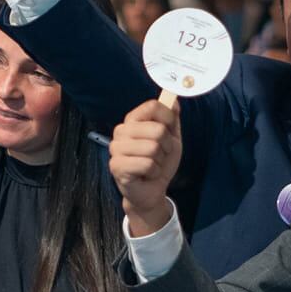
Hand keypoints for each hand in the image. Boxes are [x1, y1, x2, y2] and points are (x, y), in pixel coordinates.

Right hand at [107, 99, 180, 234]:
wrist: (151, 191)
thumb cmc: (159, 162)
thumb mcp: (171, 138)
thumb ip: (172, 119)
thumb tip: (174, 100)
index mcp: (132, 121)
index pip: (153, 106)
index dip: (168, 118)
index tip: (169, 132)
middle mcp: (121, 131)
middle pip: (157, 129)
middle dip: (167, 146)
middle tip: (159, 155)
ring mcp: (116, 148)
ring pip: (153, 148)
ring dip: (159, 161)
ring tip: (152, 165)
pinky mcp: (117, 166)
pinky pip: (147, 164)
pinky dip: (153, 172)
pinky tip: (146, 174)